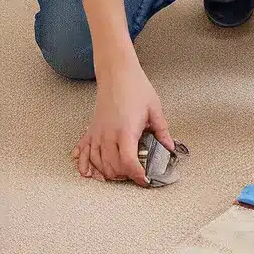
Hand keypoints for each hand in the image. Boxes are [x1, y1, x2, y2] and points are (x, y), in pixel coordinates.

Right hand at [71, 61, 173, 185]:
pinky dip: (85, 164)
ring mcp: (98, 132)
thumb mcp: (154, 108)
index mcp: (126, 131)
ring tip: (120, 174)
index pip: (128, 162)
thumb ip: (162, 131)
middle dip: (125, 176)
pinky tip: (88, 171)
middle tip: (136, 175)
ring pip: (97, 163)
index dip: (137, 175)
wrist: (117, 72)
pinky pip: (84, 152)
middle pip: (112, 167)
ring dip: (107, 173)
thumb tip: (169, 146)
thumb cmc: (135, 87)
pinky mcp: (91, 129)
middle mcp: (109, 134)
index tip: (145, 180)